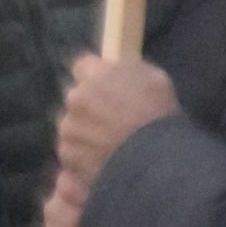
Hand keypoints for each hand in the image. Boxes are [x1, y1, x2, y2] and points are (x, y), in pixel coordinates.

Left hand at [57, 53, 176, 183]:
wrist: (151, 157)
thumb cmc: (158, 114)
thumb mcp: (154, 79)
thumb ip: (128, 72)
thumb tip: (115, 73)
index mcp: (97, 75)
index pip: (82, 66)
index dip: (93, 76)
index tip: (106, 86)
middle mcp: (76, 97)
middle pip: (75, 97)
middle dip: (87, 105)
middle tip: (110, 118)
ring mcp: (69, 128)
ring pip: (71, 125)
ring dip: (83, 130)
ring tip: (105, 144)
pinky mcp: (67, 155)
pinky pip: (71, 151)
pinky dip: (81, 155)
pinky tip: (100, 160)